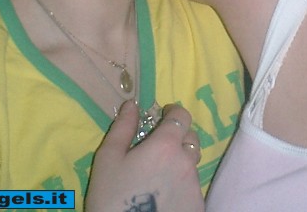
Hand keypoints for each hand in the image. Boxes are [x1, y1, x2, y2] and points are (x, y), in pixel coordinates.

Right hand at [85, 100, 203, 211]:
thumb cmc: (112, 197)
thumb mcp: (108, 159)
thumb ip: (122, 128)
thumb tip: (132, 104)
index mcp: (166, 145)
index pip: (182, 116)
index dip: (173, 112)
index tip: (162, 115)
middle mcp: (186, 161)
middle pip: (191, 138)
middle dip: (178, 136)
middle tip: (158, 147)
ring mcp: (194, 185)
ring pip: (191, 163)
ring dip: (179, 161)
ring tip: (158, 175)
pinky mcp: (198, 205)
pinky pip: (192, 186)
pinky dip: (181, 184)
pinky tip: (164, 194)